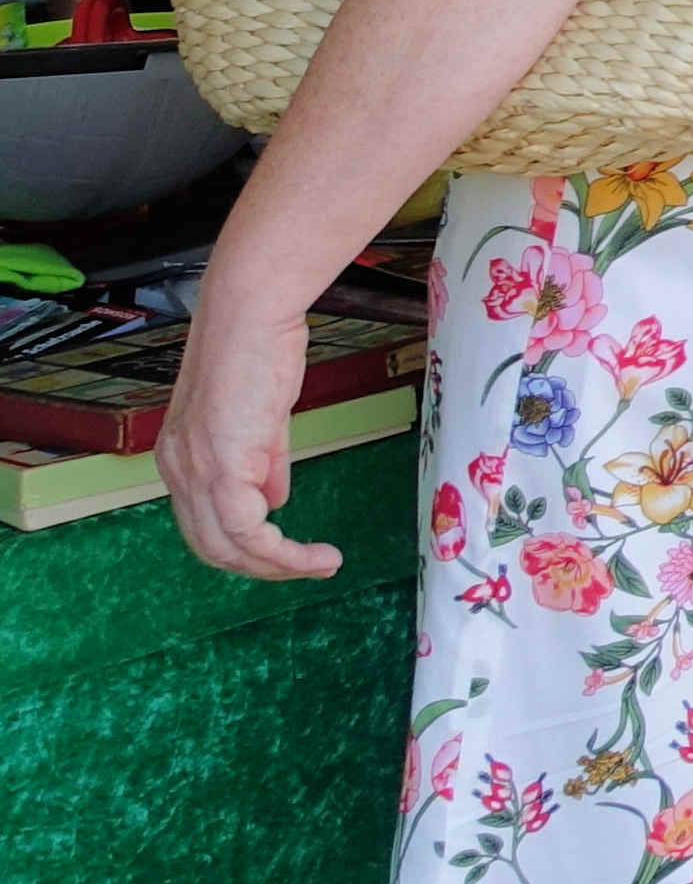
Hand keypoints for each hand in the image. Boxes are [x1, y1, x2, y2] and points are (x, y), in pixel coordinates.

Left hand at [159, 299, 341, 580]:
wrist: (251, 315)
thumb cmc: (259, 350)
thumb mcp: (259, 417)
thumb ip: (263, 462)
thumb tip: (274, 499)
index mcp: (182, 458)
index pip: (205, 524)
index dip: (247, 547)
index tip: (291, 553)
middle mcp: (179, 471)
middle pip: (211, 547)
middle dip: (263, 567)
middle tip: (311, 568)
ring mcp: (196, 470)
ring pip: (227, 547)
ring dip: (278, 566)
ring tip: (322, 564)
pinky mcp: (221, 466)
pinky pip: (249, 531)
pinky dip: (284, 552)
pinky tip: (315, 552)